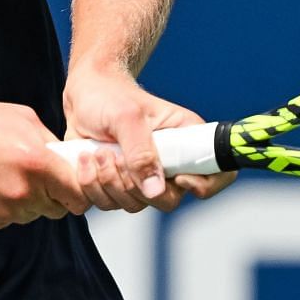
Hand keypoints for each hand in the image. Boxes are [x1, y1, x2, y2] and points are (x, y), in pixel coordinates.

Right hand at [0, 100, 88, 231]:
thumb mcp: (20, 117)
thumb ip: (49, 141)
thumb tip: (64, 159)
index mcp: (38, 164)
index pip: (78, 195)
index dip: (78, 191)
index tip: (72, 184)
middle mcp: (24, 194)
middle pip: (57, 209)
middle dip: (53, 196)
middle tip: (36, 177)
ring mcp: (5, 212)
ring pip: (32, 214)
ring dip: (27, 200)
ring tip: (4, 174)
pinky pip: (8, 218)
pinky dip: (4, 206)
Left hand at [62, 65, 233, 212]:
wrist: (82, 95)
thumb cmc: (109, 95)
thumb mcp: (126, 118)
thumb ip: (141, 153)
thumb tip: (156, 192)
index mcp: (187, 140)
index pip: (217, 174)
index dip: (203, 185)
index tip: (176, 177)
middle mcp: (170, 163)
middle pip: (168, 200)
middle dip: (134, 185)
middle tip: (114, 156)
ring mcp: (144, 176)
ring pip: (135, 205)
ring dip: (109, 183)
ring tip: (96, 153)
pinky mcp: (119, 184)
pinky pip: (110, 204)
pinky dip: (92, 186)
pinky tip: (86, 159)